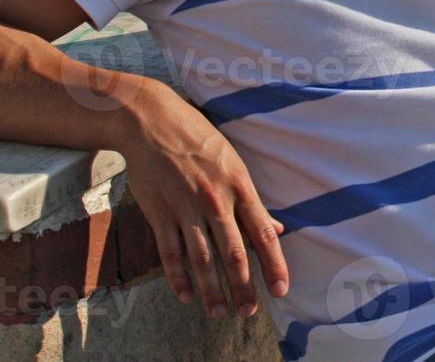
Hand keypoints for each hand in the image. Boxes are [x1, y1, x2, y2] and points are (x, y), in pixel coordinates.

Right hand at [119, 83, 289, 318]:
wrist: (152, 121)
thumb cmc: (199, 139)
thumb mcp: (234, 163)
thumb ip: (252, 201)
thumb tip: (276, 229)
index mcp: (239, 186)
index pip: (262, 234)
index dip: (274, 264)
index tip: (282, 290)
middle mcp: (215, 200)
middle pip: (233, 253)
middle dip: (244, 287)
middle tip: (249, 312)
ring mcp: (184, 208)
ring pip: (202, 259)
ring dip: (212, 291)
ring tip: (221, 312)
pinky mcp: (158, 212)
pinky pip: (170, 252)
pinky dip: (178, 277)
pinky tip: (187, 296)